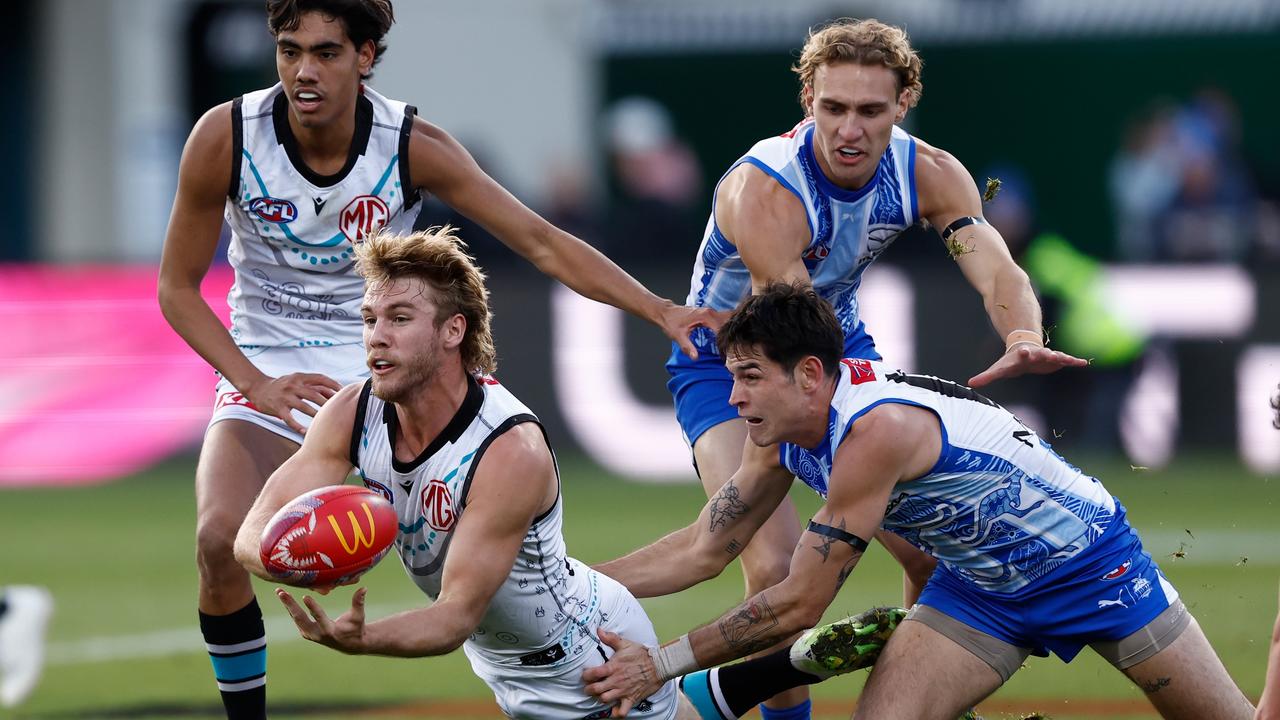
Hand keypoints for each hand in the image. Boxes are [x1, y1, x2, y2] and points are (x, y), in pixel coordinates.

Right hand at [243, 372, 343, 433]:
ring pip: (303, 406)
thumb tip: (334, 392)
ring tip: (325, 422)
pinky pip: (289, 419)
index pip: (320, 378)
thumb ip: (312, 384)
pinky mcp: (277, 408)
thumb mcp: (296, 379)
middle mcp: (293, 385)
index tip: (343, 392)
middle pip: (314, 394)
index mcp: (300, 377)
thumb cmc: (282, 385)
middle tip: (338, 411)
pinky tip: (305, 432)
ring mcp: (285, 396)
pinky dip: (297, 426)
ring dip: (316, 415)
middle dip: (327, 403)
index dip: (333, 385)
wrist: (258, 387)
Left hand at [276, 586, 368, 653]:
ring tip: (280, 592)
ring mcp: (310, 634)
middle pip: (301, 619)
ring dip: (287, 605)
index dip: (313, 607)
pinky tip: (285, 598)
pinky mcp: (306, 632)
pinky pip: (296, 619)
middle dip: (290, 605)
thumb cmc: (356, 628)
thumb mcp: (358, 616)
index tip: (305, 596)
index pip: (319, 618)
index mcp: (330, 631)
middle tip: (282, 593)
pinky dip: (290, 608)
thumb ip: (358, 602)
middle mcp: (317, 634)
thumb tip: (363, 587)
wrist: (349, 644)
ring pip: (296, 618)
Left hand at [582, 629, 663, 717]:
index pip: (593, 674)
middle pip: (595, 689)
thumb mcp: (625, 643)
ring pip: (604, 699)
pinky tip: (614, 709)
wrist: (659, 665)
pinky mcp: (631, 699)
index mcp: (613, 667)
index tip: (585, 675)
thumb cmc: (641, 654)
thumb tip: (599, 630)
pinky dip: (616, 713)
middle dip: (589, 689)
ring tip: (600, 695)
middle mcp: (616, 680)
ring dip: (600, 698)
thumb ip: (611, 638)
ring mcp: (623, 691)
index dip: (586, 676)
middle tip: (589, 687)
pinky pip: (622, 711)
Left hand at [659, 303, 728, 360]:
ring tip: (728, 344)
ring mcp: (709, 312)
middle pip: (726, 323)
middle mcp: (709, 312)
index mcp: (705, 316)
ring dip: (727, 331)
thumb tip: (695, 357)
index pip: (721, 329)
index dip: (724, 341)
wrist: (665, 312)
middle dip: (729, 336)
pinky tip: (723, 338)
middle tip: (729, 349)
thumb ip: (688, 347)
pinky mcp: (707, 314)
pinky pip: (720, 320)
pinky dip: (723, 328)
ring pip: (725, 320)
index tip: (725, 351)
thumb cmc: (670, 322)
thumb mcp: (678, 336)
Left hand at [967, 344, 1087, 387]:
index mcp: (1021, 356)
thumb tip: (970, 383)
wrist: (1023, 351)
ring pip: (1055, 356)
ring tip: (1067, 359)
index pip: (1020, 355)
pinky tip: (1084, 362)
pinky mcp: (1056, 360)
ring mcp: (1047, 356)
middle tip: (1049, 353)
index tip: (1022, 351)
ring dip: (1061, 357)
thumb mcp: (999, 369)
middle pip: (1040, 353)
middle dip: (1044, 354)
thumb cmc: (1010, 362)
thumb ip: (986, 376)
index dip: (1022, 354)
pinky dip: (1074, 361)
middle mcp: (1036, 354)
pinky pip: (1067, 360)